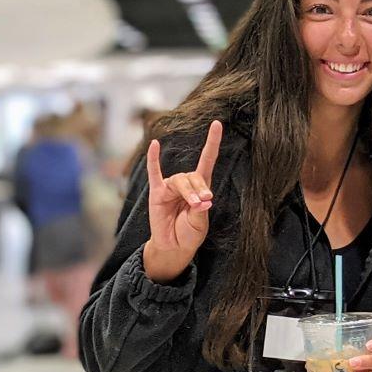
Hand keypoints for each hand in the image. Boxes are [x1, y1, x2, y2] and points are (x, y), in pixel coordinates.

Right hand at [142, 120, 222, 281]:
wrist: (174, 247)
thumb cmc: (189, 233)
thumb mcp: (199, 223)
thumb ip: (200, 210)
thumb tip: (203, 200)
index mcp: (201, 188)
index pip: (207, 160)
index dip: (212, 143)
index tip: (217, 125)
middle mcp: (185, 184)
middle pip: (193, 176)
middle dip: (199, 189)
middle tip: (202, 204)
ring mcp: (170, 187)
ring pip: (180, 180)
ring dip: (188, 192)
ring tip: (193, 205)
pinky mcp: (156, 193)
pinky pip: (154, 173)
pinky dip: (154, 159)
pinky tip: (154, 145)